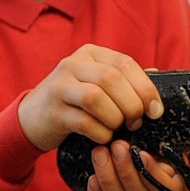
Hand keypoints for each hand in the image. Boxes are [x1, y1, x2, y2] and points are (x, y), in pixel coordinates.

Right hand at [17, 44, 163, 151]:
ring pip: (96, 97)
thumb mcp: (96, 83)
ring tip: (117, 128)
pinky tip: (103, 137)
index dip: (145, 87)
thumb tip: (157, 75)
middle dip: (131, 104)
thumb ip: (124, 78)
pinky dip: (100, 133)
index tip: (155, 110)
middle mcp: (72, 64)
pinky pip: (83, 122)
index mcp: (90, 53)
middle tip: (135, 122)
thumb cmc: (73, 100)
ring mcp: (59, 87)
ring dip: (115, 118)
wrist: (32, 117)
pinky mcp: (52, 111)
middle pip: (111, 78)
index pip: (124, 63)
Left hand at [85, 142, 186, 190]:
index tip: (142, 154)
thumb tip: (154, 114)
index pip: (166, 188)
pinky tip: (92, 179)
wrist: (126, 153)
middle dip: (126, 169)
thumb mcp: (157, 139)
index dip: (153, 172)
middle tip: (117, 146)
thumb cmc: (146, 144)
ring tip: (100, 153)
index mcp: (171, 187)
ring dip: (108, 178)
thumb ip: (158, 135)